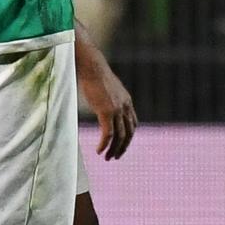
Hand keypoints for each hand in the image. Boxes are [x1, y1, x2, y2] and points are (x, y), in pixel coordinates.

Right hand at [76, 43, 137, 160]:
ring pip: (119, 136)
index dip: (128, 136)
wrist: (92, 66)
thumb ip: (108, 98)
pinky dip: (104, 145)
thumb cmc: (94, 74)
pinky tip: (98, 151)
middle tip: (115, 156)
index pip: (132, 123)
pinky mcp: (106, 112)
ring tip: (106, 157)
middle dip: (123, 146)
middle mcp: (125, 106)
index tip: (120, 144)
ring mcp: (116, 110)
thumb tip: (101, 102)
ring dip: (114, 149)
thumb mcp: (107, 88)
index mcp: (126, 101)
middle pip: (129, 132)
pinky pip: (108, 134)